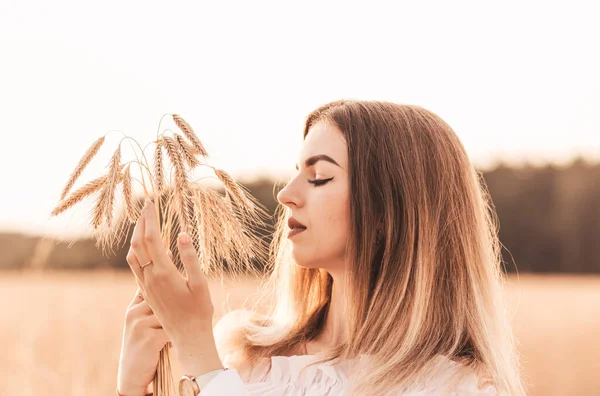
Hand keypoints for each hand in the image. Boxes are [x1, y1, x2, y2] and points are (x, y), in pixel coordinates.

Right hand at [117, 290, 169, 394]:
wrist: (131, 375)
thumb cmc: (142, 348)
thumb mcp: (141, 325)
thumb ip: (151, 310)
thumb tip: (175, 293)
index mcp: (133, 308)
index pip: (150, 288)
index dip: (166, 289)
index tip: (179, 292)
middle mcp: (134, 313)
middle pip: (163, 299)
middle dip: (176, 305)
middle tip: (187, 312)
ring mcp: (140, 325)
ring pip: (169, 314)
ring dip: (177, 323)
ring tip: (178, 332)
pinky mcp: (149, 338)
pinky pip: (171, 330)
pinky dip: (174, 337)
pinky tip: (171, 344)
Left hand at [126, 199, 222, 375]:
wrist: (188, 336)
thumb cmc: (199, 310)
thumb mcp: (200, 283)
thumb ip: (190, 258)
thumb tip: (182, 234)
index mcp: (163, 272)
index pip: (151, 238)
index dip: (150, 218)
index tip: (152, 202)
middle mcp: (150, 277)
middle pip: (138, 243)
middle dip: (141, 222)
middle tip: (147, 205)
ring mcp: (145, 285)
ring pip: (133, 254)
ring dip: (136, 236)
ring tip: (143, 222)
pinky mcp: (145, 292)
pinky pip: (135, 266)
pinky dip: (137, 250)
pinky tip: (146, 247)